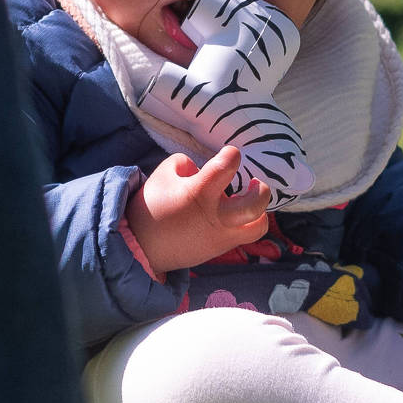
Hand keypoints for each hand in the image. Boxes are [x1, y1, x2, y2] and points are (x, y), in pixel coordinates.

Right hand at [125, 146, 271, 273]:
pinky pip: (243, 236)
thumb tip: (200, 170)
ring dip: (259, 212)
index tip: (229, 155)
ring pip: (258, 227)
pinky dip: (244, 224)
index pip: (227, 166)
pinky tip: (231, 214)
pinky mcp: (220, 248)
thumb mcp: (162, 175)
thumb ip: (185, 165)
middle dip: (262, 190)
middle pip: (255, 205)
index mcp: (199, 193)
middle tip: (253, 183)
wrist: (141, 247)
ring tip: (246, 202)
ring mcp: (221, 236)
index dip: (232, 155)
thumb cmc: (151, 208)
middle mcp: (216, 216)